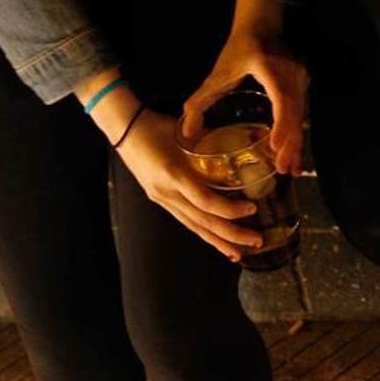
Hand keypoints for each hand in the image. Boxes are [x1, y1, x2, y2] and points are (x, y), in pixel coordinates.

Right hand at [118, 110, 264, 260]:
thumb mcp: (187, 131)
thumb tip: (248, 142)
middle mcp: (166, 193)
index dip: (229, 209)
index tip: (251, 208)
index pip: (204, 200)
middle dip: (231, 235)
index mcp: (173, 174)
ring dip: (218, 242)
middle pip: (202, 221)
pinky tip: (218, 242)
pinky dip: (204, 233)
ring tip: (239, 254)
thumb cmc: (156, 126)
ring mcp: (162, 200)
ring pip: (194, 227)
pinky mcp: (161, 201)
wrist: (123, 129)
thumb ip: (215, 139)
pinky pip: (186, 222)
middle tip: (256, 241)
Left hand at [183, 0, 307, 173]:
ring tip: (289, 169)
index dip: (281, 124)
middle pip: (294, 115)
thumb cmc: (239, 49)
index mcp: (269, 68)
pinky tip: (293, 154)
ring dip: (295, 144)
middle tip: (281, 169)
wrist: (262, 26)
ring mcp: (301, 80)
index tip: (275, 146)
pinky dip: (297, 135)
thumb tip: (188, 132)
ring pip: (301, 117)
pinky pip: (301, 114)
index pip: (281, 99)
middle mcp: (291, 74)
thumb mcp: (218, 73)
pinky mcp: (303, 87)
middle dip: (289, 144)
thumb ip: (200, 101)